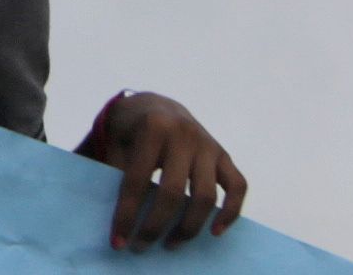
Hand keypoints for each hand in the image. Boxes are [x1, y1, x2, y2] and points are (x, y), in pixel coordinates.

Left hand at [78, 94, 244, 250]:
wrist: (156, 105)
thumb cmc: (130, 128)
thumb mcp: (114, 139)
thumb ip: (115, 169)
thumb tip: (119, 216)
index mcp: (152, 128)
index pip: (137, 180)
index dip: (127, 213)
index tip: (118, 240)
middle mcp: (184, 135)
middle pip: (172, 192)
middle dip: (155, 225)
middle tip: (141, 246)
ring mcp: (209, 145)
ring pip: (206, 196)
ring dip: (189, 226)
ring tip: (171, 244)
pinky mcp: (225, 155)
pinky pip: (238, 187)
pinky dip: (230, 212)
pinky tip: (214, 232)